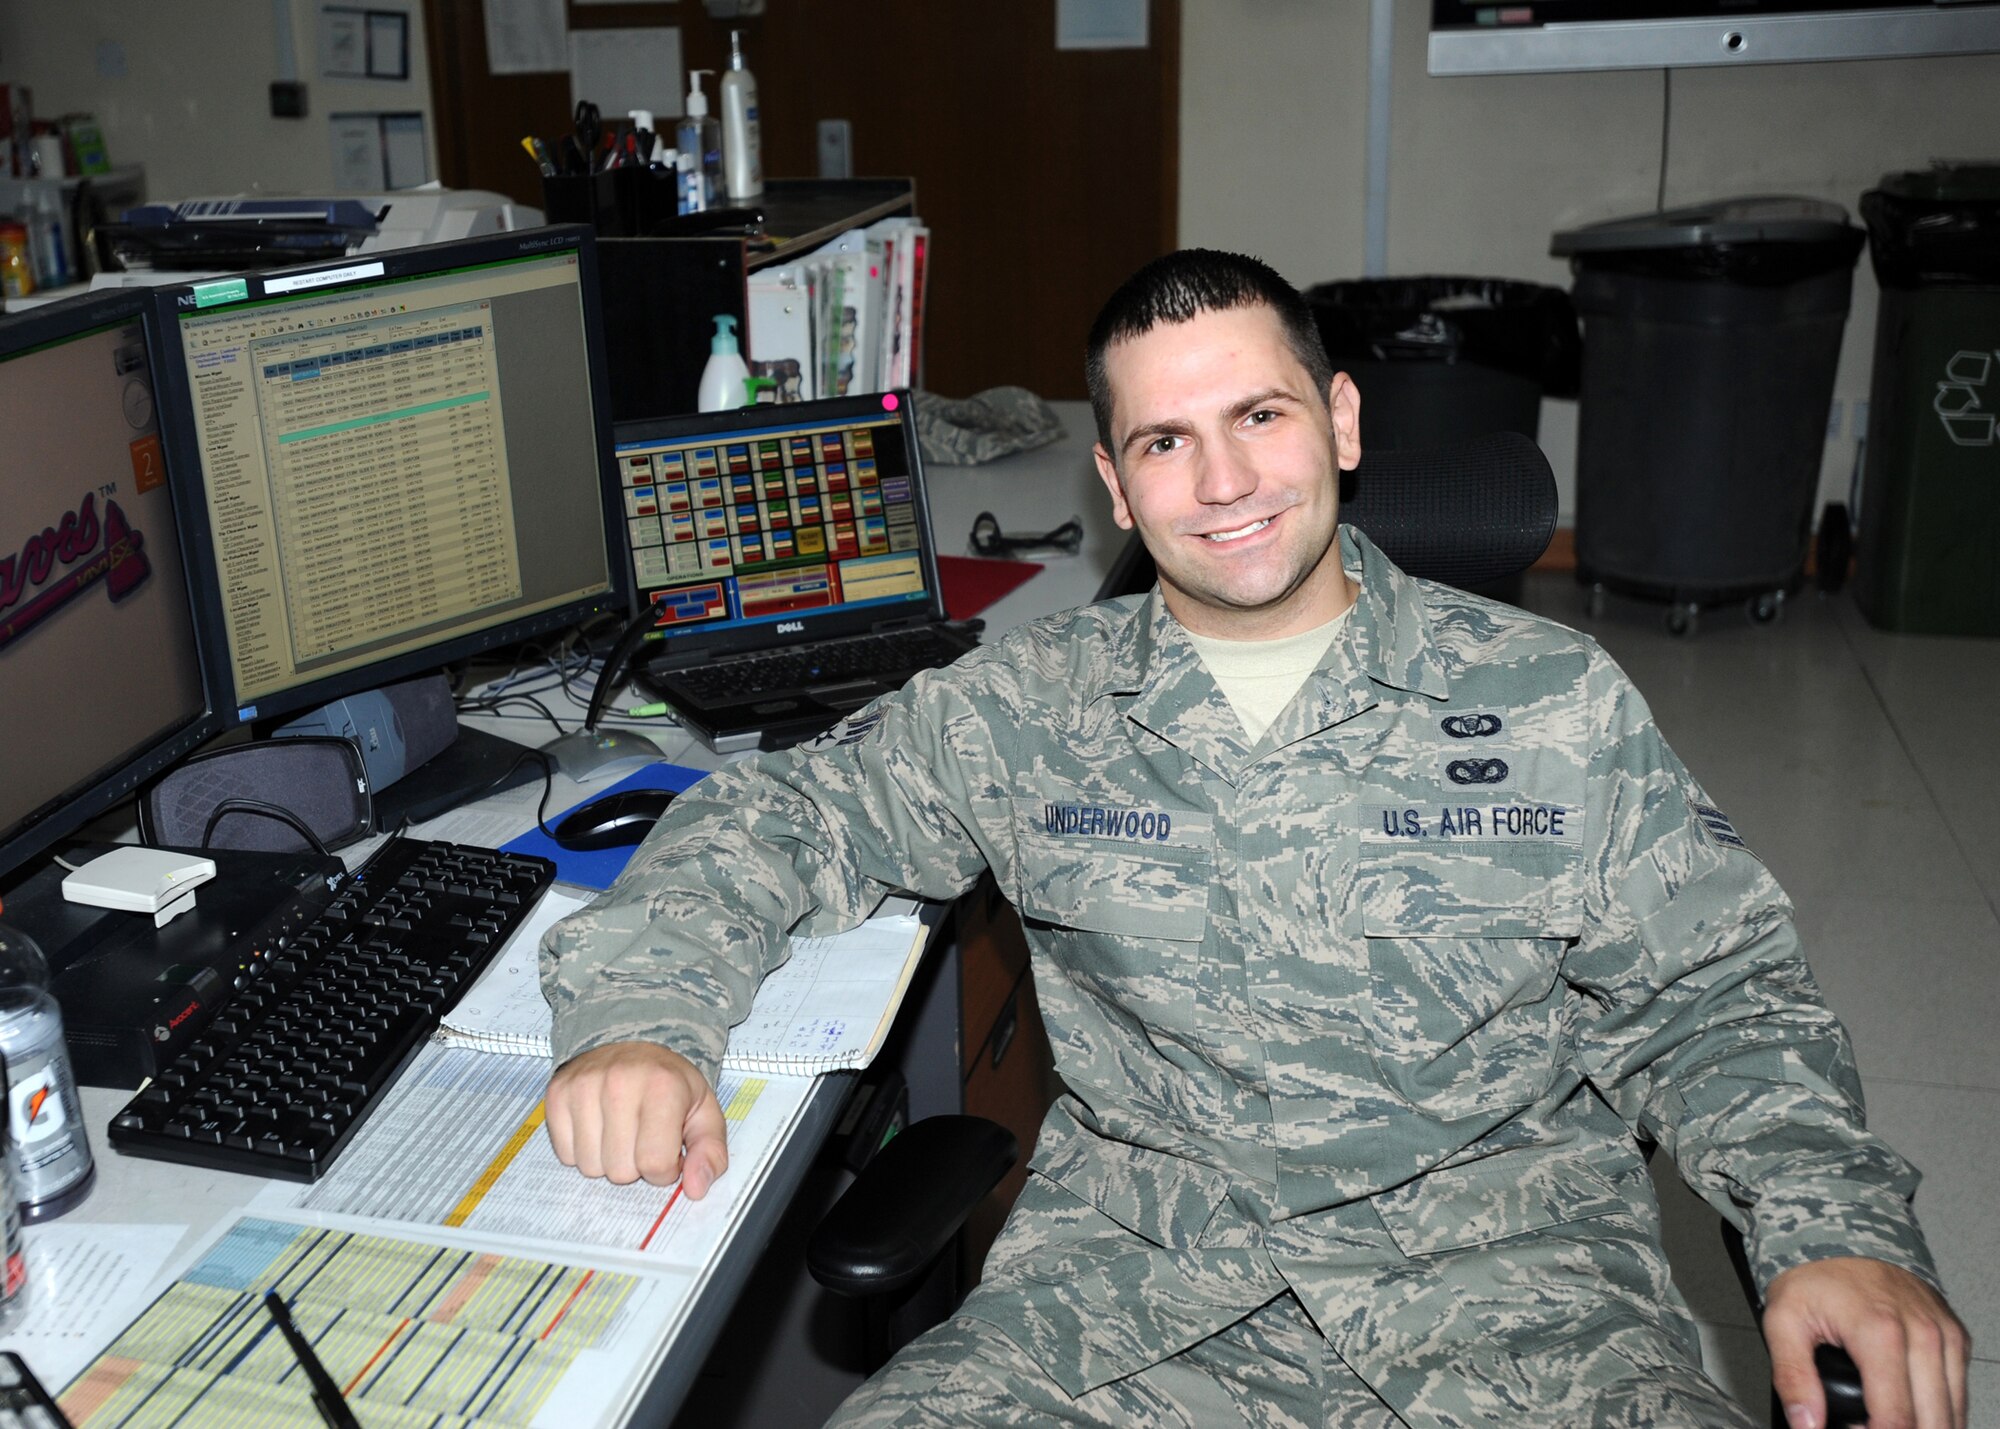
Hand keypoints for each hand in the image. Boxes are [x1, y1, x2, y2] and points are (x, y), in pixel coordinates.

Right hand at [544, 1041, 729, 1196]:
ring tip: (621, 1130)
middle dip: (635, 1164)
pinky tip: (598, 1125)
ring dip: (607, 1159)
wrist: (631, 1042)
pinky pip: (565, 1155)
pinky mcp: (557, 1093)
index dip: (665, 1169)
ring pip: (590, 1166)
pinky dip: (582, 1150)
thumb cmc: (668, 1083)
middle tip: (642, 1137)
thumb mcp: (704, 1113)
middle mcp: (620, 1082)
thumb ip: (710, 1152)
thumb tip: (696, 1188)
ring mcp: (583, 1086)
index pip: (655, 1163)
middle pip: (620, 1171)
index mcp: (663, 1087)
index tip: (667, 1150)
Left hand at [1763, 1256, 1968, 1428]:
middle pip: (1931, 1423)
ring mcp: (1945, 1336)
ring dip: (1924, 1426)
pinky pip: (1959, 1392)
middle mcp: (1924, 1335)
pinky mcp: (1956, 1337)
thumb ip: (1792, 1378)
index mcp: (1881, 1333)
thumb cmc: (1814, 1275)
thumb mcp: (1782, 1321)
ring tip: (1882, 1418)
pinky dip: (1939, 1412)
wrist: (1842, 1233)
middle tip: (1864, 1425)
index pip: (1896, 1420)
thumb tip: (1806, 1425)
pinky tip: (1910, 1411)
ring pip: (1953, 1414)